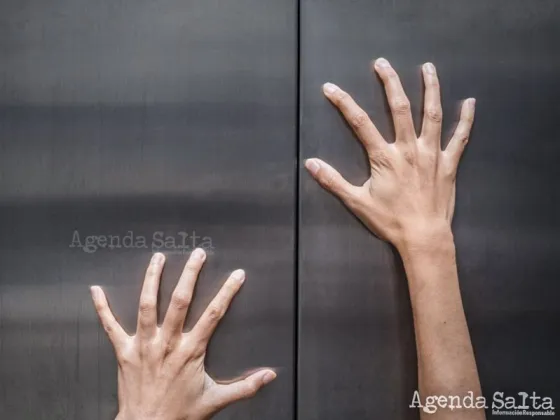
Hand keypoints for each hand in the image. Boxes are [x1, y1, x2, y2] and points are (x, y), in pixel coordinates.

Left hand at [90, 250, 275, 419]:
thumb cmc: (180, 414)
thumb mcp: (216, 400)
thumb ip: (246, 387)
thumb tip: (269, 375)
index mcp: (190, 351)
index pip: (213, 315)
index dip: (227, 292)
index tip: (236, 275)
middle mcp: (167, 343)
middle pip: (179, 301)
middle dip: (190, 274)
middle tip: (197, 254)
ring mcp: (143, 345)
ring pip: (147, 304)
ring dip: (152, 279)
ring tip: (158, 258)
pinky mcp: (123, 351)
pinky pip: (110, 325)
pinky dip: (102, 307)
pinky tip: (96, 289)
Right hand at [305, 58, 474, 249]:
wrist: (423, 237)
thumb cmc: (390, 221)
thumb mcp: (357, 202)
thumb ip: (333, 181)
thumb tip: (311, 163)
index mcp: (385, 157)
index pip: (360, 124)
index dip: (344, 103)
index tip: (331, 88)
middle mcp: (409, 149)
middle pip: (399, 108)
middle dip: (389, 83)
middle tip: (382, 63)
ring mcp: (431, 154)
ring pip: (432, 115)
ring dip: (430, 89)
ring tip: (428, 67)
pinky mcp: (449, 164)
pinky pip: (460, 138)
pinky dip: (466, 120)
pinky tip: (470, 102)